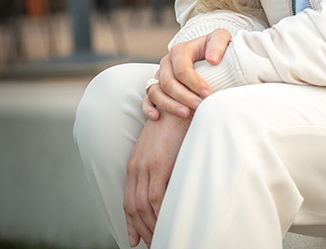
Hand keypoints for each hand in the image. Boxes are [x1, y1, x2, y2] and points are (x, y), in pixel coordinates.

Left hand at [124, 111, 189, 246]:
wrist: (183, 104)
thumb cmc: (177, 127)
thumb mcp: (162, 150)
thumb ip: (158, 169)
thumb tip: (164, 190)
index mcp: (135, 164)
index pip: (128, 201)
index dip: (131, 223)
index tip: (136, 240)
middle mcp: (136, 166)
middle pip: (133, 208)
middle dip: (142, 230)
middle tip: (153, 245)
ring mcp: (146, 166)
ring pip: (143, 207)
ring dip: (152, 227)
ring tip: (162, 239)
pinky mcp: (159, 164)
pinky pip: (156, 198)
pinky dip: (161, 215)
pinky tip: (168, 224)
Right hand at [143, 28, 231, 120]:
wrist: (210, 54)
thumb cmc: (216, 47)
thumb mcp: (221, 38)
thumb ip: (218, 44)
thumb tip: (212, 59)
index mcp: (179, 51)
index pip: (182, 69)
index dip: (194, 83)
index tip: (209, 94)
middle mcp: (166, 63)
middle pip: (168, 82)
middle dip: (184, 97)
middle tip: (200, 106)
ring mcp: (159, 76)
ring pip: (155, 92)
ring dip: (169, 105)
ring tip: (185, 114)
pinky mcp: (156, 88)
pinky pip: (146, 100)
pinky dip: (148, 109)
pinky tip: (157, 117)